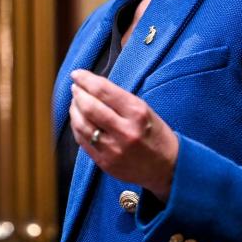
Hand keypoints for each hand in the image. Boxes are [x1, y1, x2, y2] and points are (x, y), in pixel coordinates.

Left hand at [69, 69, 178, 201]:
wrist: (167, 168)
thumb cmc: (155, 134)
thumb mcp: (145, 110)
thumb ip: (119, 99)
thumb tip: (92, 86)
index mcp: (137, 113)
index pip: (103, 91)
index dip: (85, 79)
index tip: (77, 74)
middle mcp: (125, 131)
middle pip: (89, 107)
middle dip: (78, 94)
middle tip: (75, 87)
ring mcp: (113, 149)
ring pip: (82, 125)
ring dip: (74, 110)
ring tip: (75, 102)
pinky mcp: (105, 162)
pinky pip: (82, 141)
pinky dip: (77, 127)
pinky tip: (78, 120)